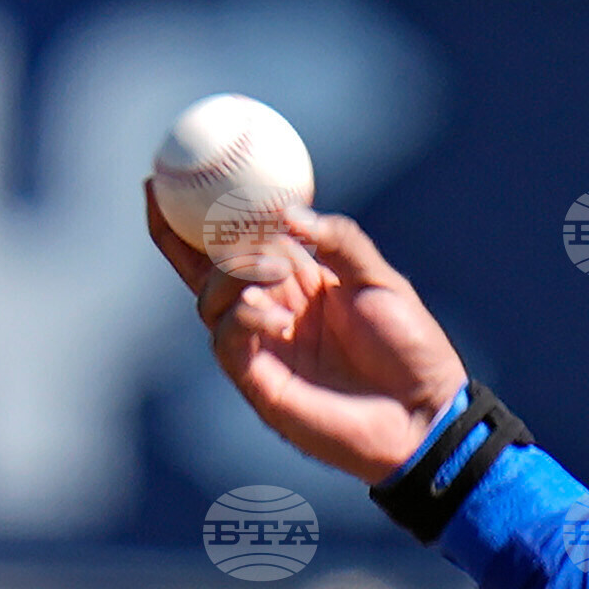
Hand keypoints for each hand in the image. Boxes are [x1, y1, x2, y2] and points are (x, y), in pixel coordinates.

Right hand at [144, 195, 467, 485]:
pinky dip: (242, 318)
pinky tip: (275, 316)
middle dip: (186, 235)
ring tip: (276, 270)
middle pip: (204, 268)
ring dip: (232, 274)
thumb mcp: (379, 278)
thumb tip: (285, 210)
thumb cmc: (410, 349)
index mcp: (294, 280)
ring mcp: (263, 348)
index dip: (192, 215)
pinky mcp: (261, 385)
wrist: (426, 415)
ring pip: (210, 300)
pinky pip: (227, 342)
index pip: (232, 242)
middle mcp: (270, 309)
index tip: (163, 174)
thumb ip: (338, 239)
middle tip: (198, 209)